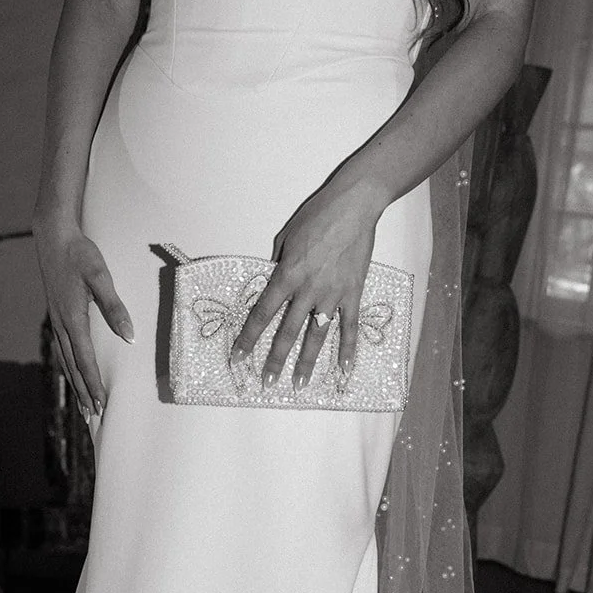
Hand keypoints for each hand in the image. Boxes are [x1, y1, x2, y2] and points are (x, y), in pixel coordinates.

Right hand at [33, 214, 132, 417]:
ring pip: (65, 360)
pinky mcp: (57, 314)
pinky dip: (68, 366)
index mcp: (72, 318)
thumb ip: (114, 307)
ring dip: (75, 383)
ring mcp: (56, 319)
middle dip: (83, 392)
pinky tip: (73, 372)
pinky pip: (62, 348)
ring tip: (82, 404)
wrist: (53, 236)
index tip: (101, 404)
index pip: (85, 359)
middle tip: (91, 416)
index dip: (93, 383)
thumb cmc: (79, 254)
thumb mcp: (100, 277)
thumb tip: (128, 336)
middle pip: (73, 366)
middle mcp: (61, 323)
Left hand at [231, 174, 384, 389]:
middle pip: (287, 331)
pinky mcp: (353, 294)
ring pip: (317, 336)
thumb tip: (274, 282)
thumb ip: (278, 263)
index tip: (239, 355)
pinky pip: (349, 327)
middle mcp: (308, 290)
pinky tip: (343, 370)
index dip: (249, 336)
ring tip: (299, 384)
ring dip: (307, 362)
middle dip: (275, 359)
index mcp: (287, 275)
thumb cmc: (317, 217)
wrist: (354, 208)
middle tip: (266, 382)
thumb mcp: (286, 237)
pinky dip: (347, 349)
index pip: (262, 312)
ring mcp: (333, 295)